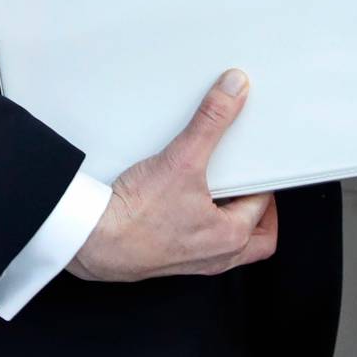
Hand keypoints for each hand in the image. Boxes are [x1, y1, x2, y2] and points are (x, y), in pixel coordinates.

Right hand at [67, 70, 279, 283]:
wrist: (92, 241)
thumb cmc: (134, 219)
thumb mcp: (181, 159)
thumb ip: (211, 121)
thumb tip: (233, 93)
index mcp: (230, 238)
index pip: (263, 206)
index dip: (262, 181)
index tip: (256, 165)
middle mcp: (216, 257)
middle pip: (257, 237)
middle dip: (258, 212)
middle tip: (250, 188)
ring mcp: (193, 263)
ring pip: (230, 248)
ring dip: (229, 221)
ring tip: (218, 193)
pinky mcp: (168, 261)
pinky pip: (200, 249)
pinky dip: (200, 228)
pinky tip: (182, 207)